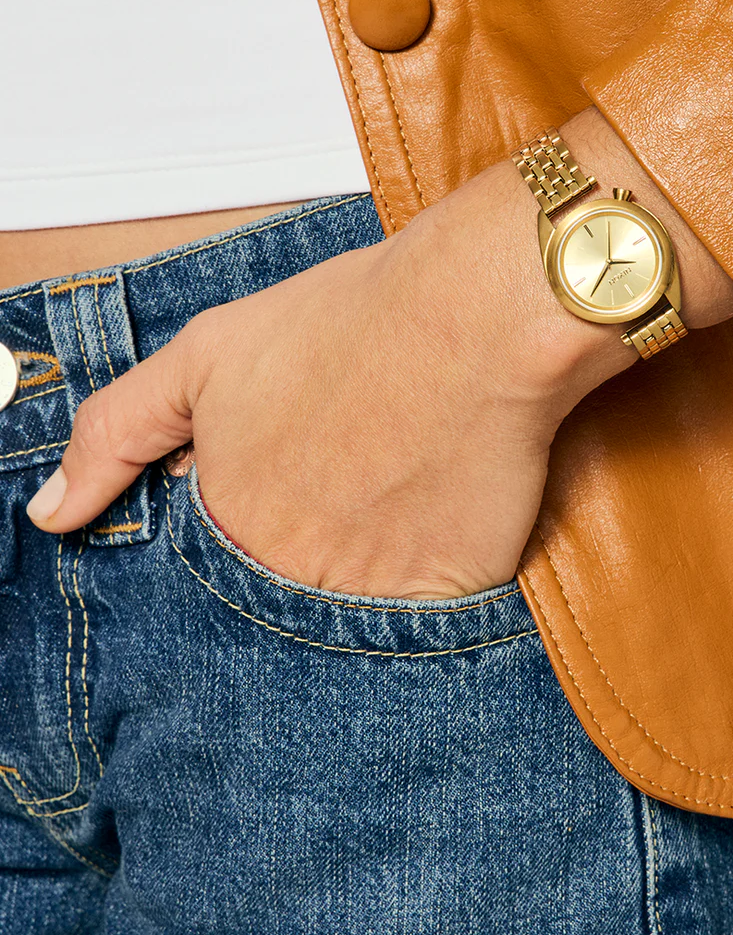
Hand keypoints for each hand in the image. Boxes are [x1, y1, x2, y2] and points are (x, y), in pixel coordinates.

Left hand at [26, 109, 732, 598]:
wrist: (472, 318)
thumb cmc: (346, 323)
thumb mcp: (206, 355)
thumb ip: (117, 433)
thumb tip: (49, 514)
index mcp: (226, 526)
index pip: (210, 577)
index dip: (252, 527)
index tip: (289, 495)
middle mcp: (288, 579)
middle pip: (280, 602)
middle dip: (304, 554)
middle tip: (346, 489)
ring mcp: (370, 598)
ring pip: (348, 619)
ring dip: (359, 573)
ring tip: (389, 498)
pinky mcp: (449, 599)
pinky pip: (426, 625)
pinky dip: (422, 584)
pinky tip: (434, 517)